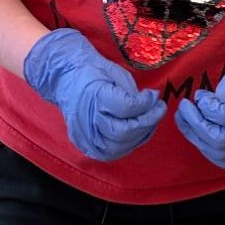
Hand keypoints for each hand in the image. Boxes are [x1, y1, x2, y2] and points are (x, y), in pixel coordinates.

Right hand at [22, 28, 164, 161]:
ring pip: (119, 147)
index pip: (126, 108)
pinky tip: (136, 132)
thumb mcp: (115, 72)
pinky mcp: (85, 145)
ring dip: (140, 136)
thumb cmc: (93, 72)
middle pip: (124, 132)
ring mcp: (84, 135)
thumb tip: (151, 103)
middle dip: (147, 122)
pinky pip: (111, 152)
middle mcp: (87, 119)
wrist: (65, 78)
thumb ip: (133, 92)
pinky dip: (127, 145)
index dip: (145, 104)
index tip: (154, 95)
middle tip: (158, 109)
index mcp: (94, 95)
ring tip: (149, 121)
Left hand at [174, 51, 224, 169]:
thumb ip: (217, 96)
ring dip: (196, 138)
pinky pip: (224, 160)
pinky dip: (207, 150)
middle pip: (218, 138)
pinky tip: (198, 136)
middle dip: (194, 124)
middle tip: (183, 109)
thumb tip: (199, 105)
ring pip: (218, 153)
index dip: (205, 107)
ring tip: (185, 122)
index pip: (223, 116)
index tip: (199, 95)